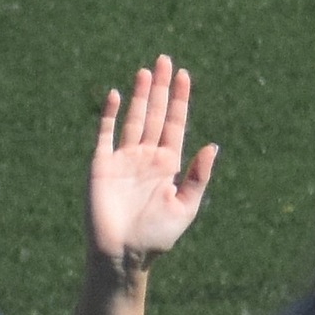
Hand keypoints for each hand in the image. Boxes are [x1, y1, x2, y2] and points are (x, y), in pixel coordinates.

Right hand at [85, 55, 216, 274]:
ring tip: (146, 70)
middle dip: (160, 88)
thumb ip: (198, 176)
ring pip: (133, 119)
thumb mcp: (185, 207)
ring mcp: (122, 159)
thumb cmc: (156, 237)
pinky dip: (108, 115)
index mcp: (168, 165)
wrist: (123, 255)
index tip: (184, 75)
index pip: (174, 124)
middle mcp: (146, 157)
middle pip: (154, 114)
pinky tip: (114, 95)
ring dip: (139, 95)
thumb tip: (212, 146)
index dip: (180, 99)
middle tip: (164, 59)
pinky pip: (105, 134)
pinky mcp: (101, 165)